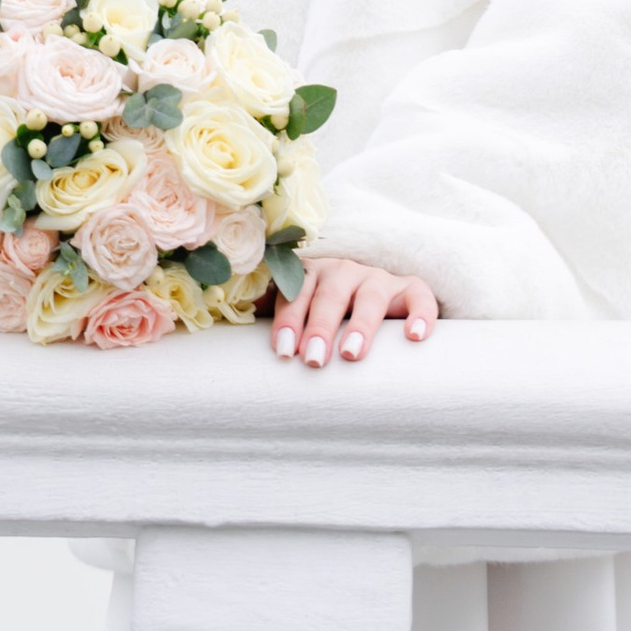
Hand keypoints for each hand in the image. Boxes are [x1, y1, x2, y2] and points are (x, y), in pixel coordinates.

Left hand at [271, 258, 438, 366]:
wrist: (375, 301)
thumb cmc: (324, 318)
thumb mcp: (298, 313)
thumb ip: (266, 315)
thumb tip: (210, 327)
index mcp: (311, 275)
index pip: (296, 292)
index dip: (289, 320)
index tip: (282, 352)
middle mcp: (344, 271)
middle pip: (331, 293)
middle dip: (320, 325)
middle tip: (314, 359)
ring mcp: (379, 278)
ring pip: (371, 293)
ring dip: (361, 324)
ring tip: (352, 355)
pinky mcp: (410, 288)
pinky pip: (420, 295)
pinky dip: (419, 313)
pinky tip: (413, 336)